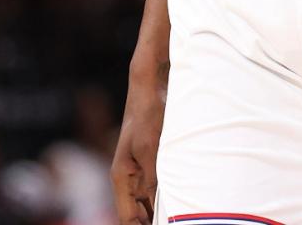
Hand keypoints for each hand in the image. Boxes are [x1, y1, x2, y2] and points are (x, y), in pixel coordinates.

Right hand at [111, 80, 164, 224]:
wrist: (149, 90)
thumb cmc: (146, 115)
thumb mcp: (149, 148)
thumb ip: (152, 177)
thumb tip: (156, 204)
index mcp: (121, 176)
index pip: (127, 216)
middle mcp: (128, 177)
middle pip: (136, 213)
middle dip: (150, 221)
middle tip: (175, 223)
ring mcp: (139, 170)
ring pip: (146, 202)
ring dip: (158, 211)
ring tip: (178, 218)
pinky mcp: (151, 162)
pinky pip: (155, 187)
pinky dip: (164, 197)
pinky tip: (179, 203)